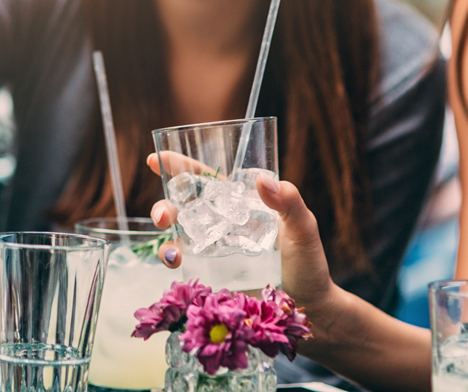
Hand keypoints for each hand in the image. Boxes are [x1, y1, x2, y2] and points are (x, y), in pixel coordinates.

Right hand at [146, 154, 337, 314]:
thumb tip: (263, 179)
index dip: (180, 166)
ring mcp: (213, 249)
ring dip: (163, 227)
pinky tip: (175, 259)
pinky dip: (171, 256)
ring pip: (177, 230)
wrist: (310, 308)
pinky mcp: (210, 274)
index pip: (206, 180)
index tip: (157, 159)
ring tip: (165, 233)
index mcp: (239, 205)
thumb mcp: (303, 228)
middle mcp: (221, 224)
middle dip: (165, 202)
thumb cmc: (308, 263)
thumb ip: (289, 202)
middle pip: (183, 204)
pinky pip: (182, 262)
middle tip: (162, 214)